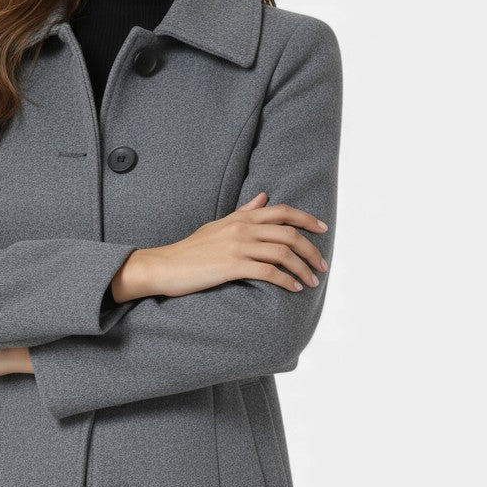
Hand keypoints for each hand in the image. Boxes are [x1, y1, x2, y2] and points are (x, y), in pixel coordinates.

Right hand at [137, 192, 329, 297]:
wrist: (164, 265)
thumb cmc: (190, 250)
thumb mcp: (218, 225)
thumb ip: (243, 212)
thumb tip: (263, 197)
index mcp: (241, 218)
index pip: (282, 212)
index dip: (307, 219)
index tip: (323, 229)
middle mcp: (242, 228)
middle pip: (289, 233)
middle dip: (311, 250)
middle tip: (322, 265)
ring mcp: (237, 246)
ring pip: (282, 252)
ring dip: (302, 268)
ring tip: (311, 281)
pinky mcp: (231, 266)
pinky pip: (268, 271)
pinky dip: (285, 280)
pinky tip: (293, 288)